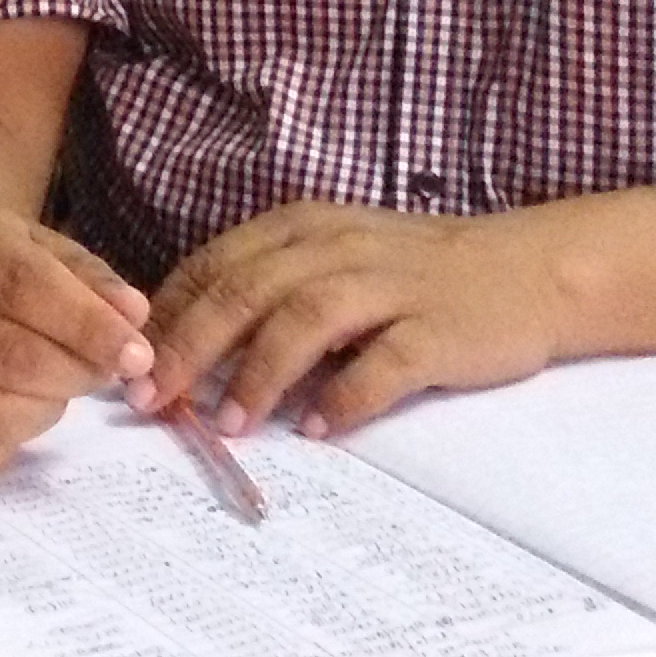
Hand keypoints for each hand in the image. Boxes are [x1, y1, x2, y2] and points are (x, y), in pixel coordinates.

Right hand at [0, 204, 154, 479]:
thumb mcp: (45, 249)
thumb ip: (92, 280)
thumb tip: (133, 315)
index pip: (24, 286)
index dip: (88, 326)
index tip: (138, 356)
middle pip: (11, 357)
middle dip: (76, 374)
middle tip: (102, 374)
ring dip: (43, 412)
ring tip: (55, 392)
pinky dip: (0, 451)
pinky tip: (14, 420)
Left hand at [145, 201, 568, 438]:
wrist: (526, 270)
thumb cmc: (412, 274)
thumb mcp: (332, 260)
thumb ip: (269, 290)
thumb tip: (187, 348)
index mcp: (301, 228)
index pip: (214, 265)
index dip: (167, 316)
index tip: (129, 364)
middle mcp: (337, 248)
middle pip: (245, 291)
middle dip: (191, 347)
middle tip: (155, 400)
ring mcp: (390, 286)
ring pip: (305, 320)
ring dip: (259, 373)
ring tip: (229, 423)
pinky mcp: (438, 329)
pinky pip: (384, 364)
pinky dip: (343, 395)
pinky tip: (315, 428)